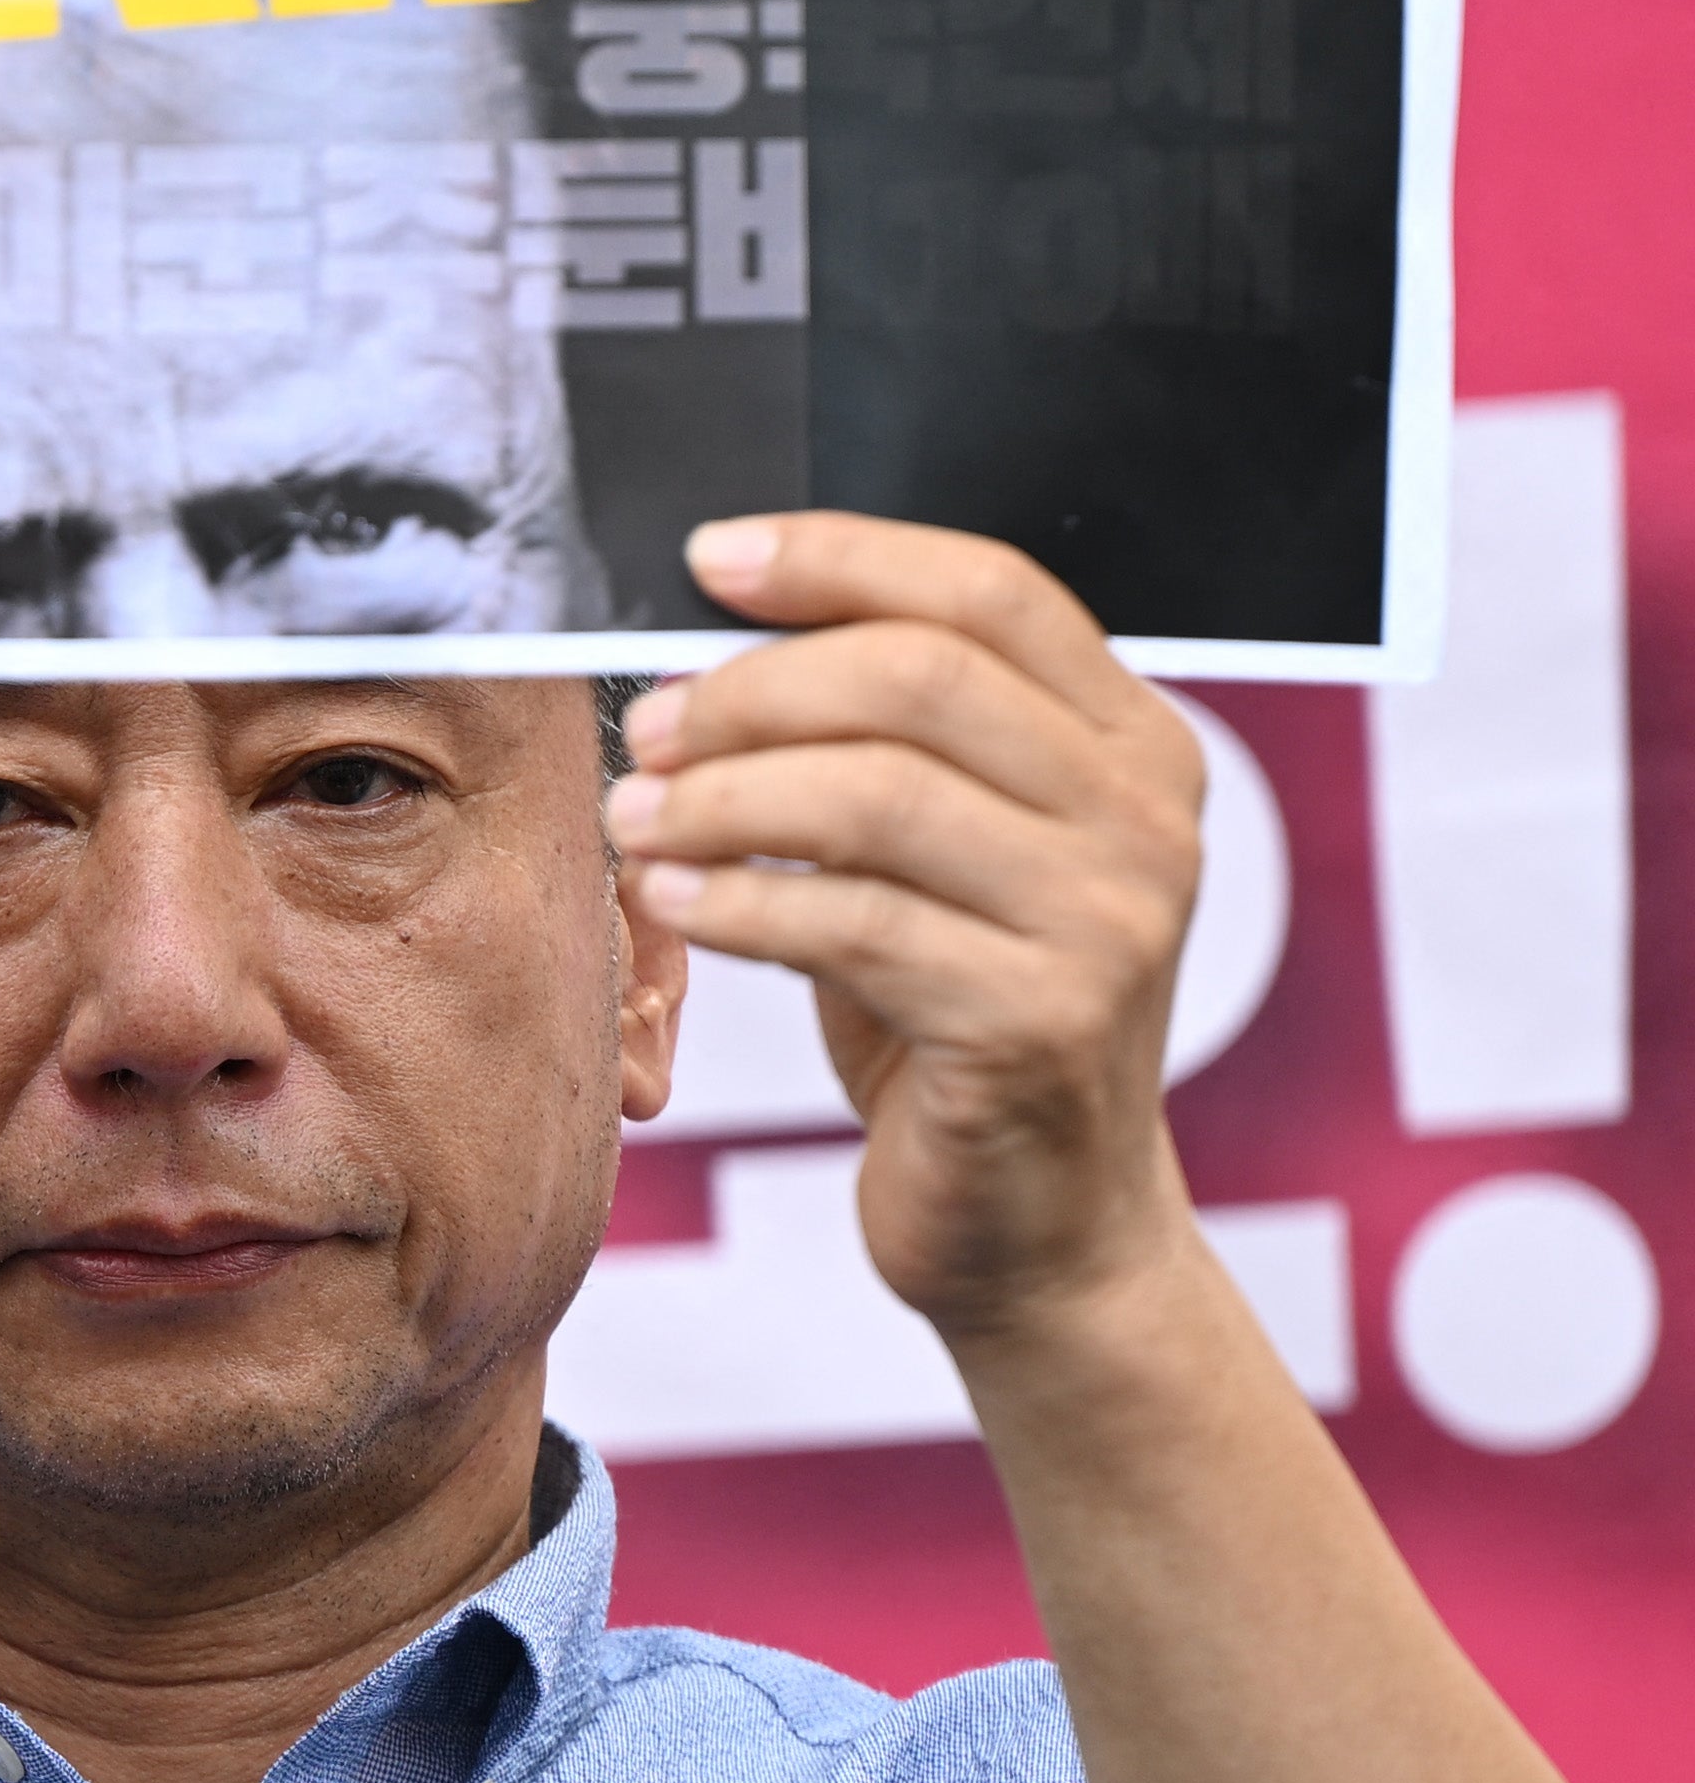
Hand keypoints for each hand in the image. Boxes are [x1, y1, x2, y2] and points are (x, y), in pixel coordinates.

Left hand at [604, 513, 1208, 1347]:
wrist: (1039, 1224)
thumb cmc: (956, 1011)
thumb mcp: (938, 852)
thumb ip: (879, 739)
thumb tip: (709, 636)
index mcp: (1133, 744)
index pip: (988, 590)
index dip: (839, 557)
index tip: (707, 561)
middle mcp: (1146, 820)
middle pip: (917, 678)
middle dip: (751, 691)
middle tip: (649, 728)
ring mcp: (1107, 925)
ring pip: (876, 796)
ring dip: (722, 798)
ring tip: (635, 820)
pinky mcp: (1040, 1026)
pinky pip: (852, 924)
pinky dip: (733, 901)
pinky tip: (667, 901)